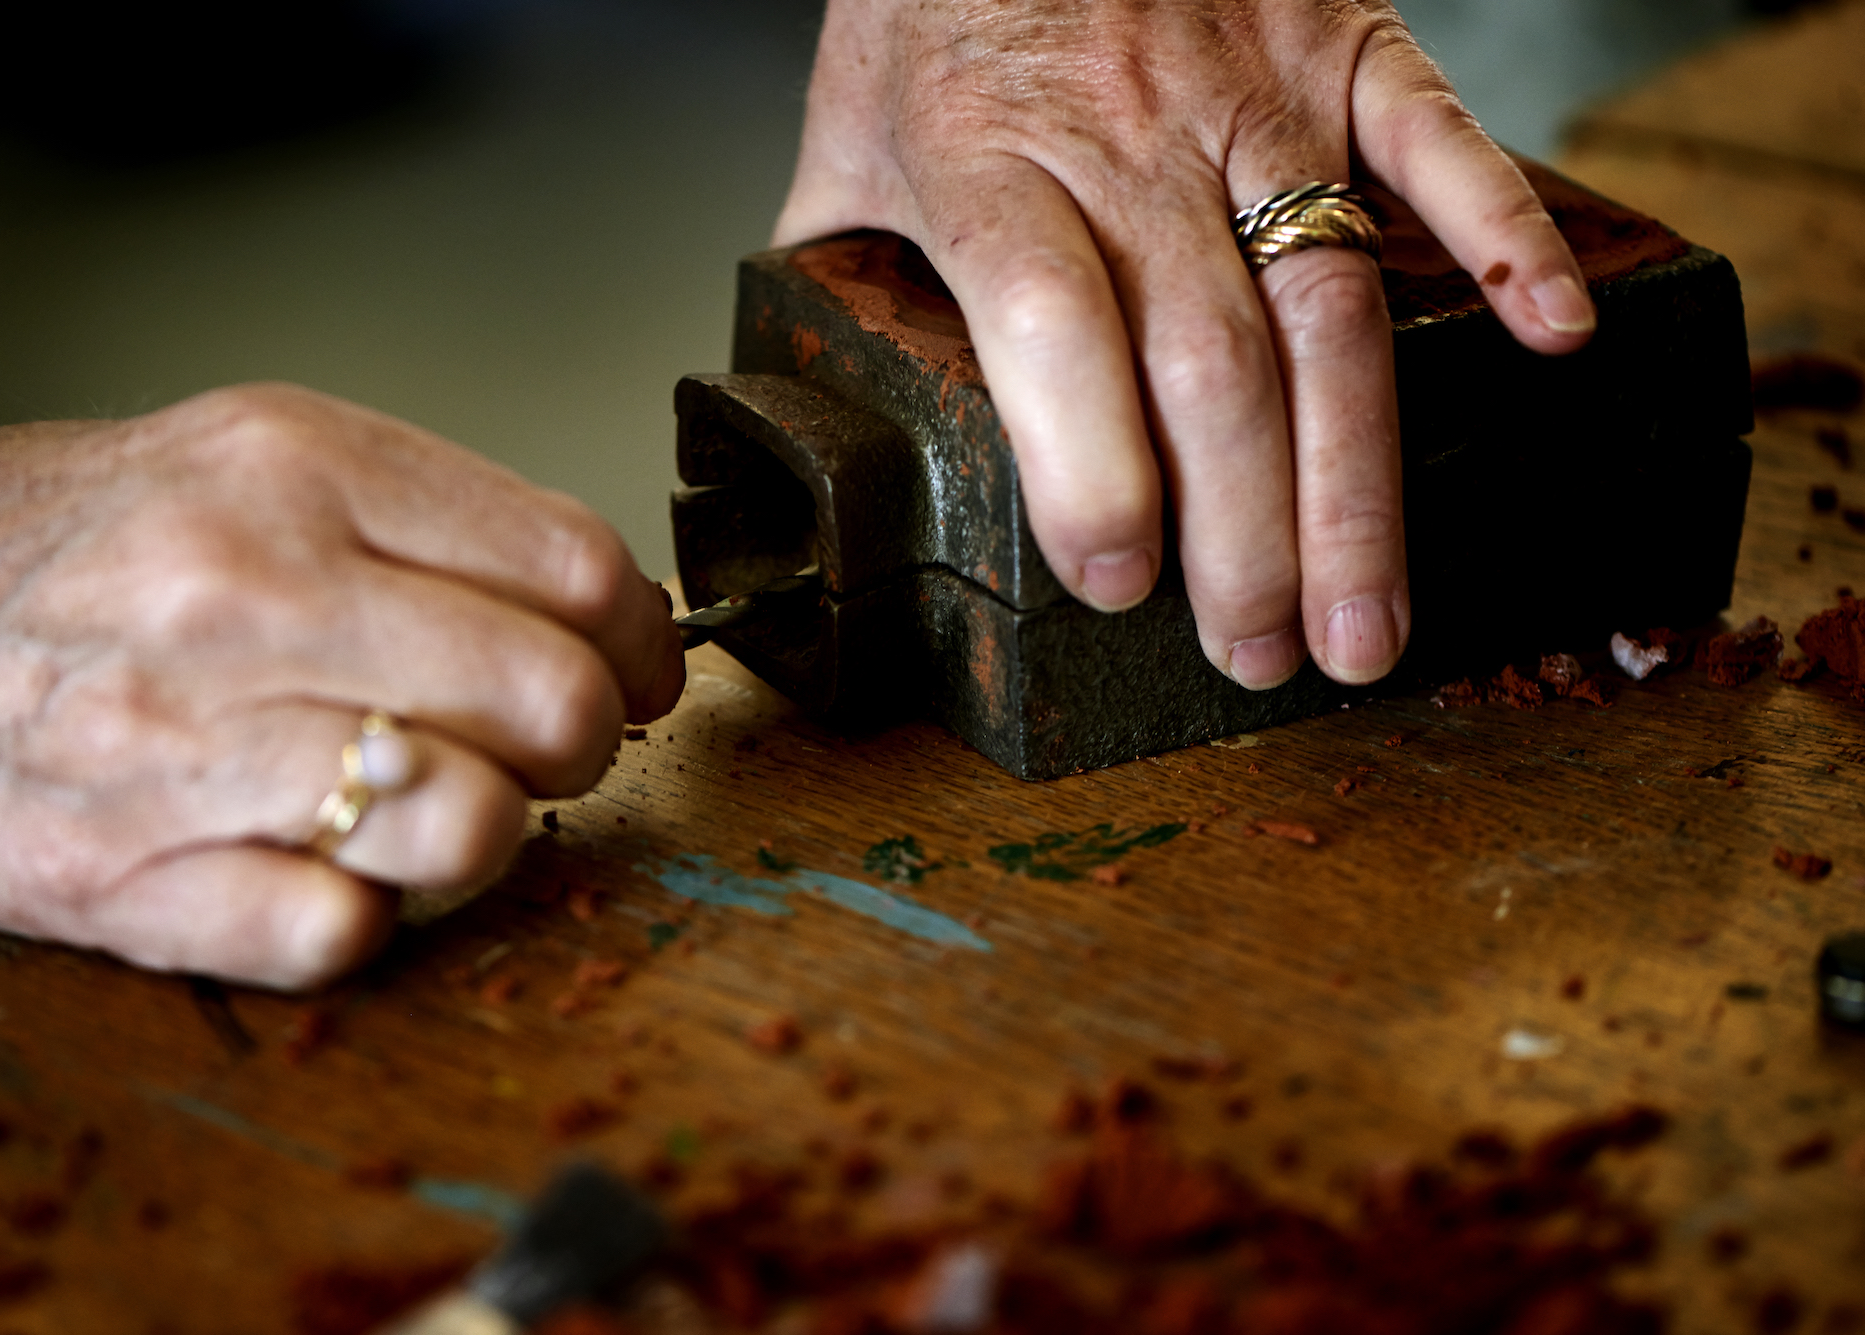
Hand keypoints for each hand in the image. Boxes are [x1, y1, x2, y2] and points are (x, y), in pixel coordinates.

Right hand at [0, 385, 683, 988]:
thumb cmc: (84, 553)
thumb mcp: (257, 463)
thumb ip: (437, 521)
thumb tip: (611, 609)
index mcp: (299, 471)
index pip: (576, 568)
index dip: (642, 640)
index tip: (634, 669)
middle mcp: (248, 595)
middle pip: (555, 702)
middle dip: (583, 743)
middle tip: (539, 744)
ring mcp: (186, 744)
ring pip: (472, 822)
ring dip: (487, 832)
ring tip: (436, 803)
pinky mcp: (127, 881)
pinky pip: (343, 932)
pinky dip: (365, 916)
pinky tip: (325, 867)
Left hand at [778, 0, 1595, 686]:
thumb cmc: (942, 2)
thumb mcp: (849, 132)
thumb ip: (841, 272)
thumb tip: (819, 405)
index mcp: (987, 157)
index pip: (1051, 327)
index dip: (1094, 469)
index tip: (1119, 583)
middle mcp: (1129, 137)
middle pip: (1210, 360)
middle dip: (1244, 536)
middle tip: (1261, 656)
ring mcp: (1252, 93)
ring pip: (1328, 306)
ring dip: (1359, 480)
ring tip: (1369, 614)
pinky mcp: (1345, 47)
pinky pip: (1444, 141)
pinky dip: (1511, 237)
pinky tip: (1551, 344)